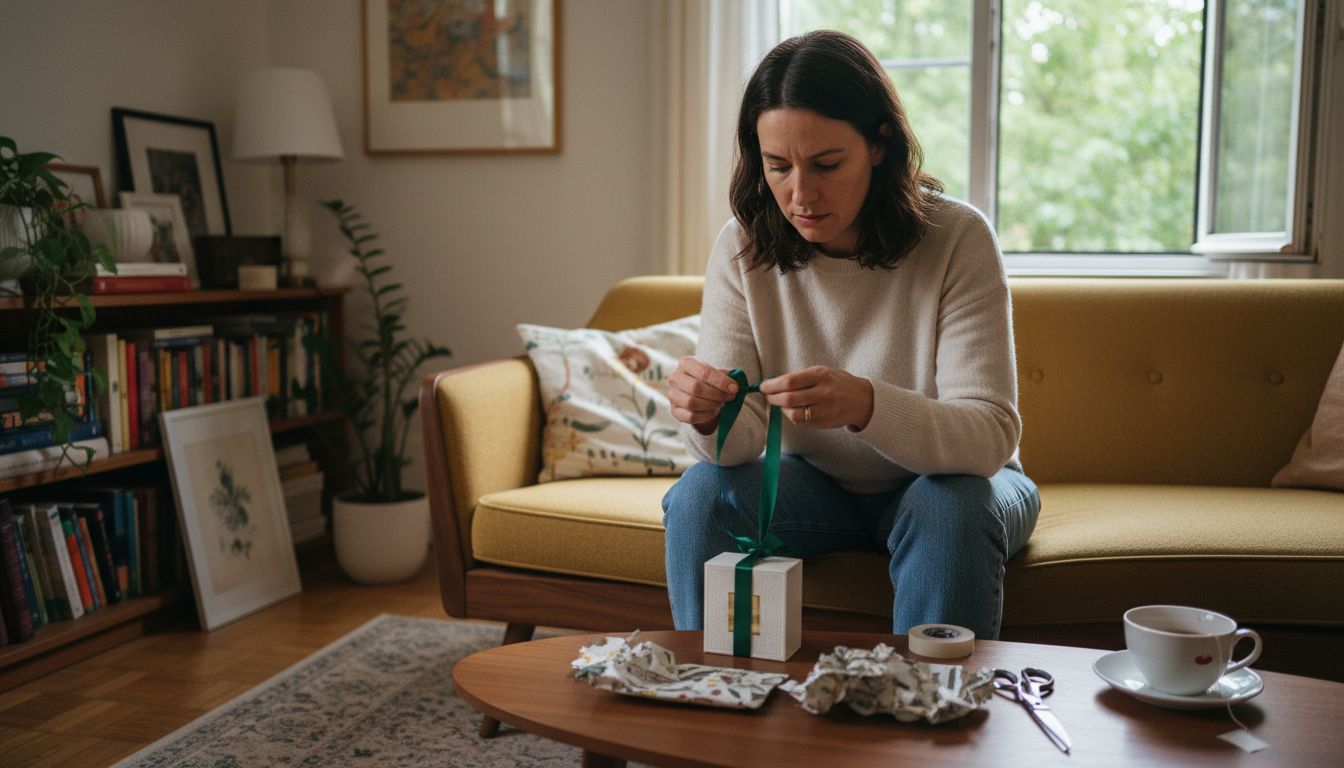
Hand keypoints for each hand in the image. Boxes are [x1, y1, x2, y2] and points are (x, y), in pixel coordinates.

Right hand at [667, 356, 739, 433]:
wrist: (700, 393)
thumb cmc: (710, 380)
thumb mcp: (718, 374)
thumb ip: (727, 377)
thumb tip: (734, 386)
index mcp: (686, 363)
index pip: (704, 372)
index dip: (721, 381)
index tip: (734, 388)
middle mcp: (675, 378)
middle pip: (696, 388)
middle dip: (717, 394)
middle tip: (729, 397)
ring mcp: (672, 395)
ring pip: (692, 403)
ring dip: (711, 405)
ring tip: (720, 403)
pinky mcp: (674, 411)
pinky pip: (690, 416)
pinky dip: (706, 415)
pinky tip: (713, 411)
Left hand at [758, 366, 873, 430]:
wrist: (863, 400)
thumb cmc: (837, 383)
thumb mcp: (823, 372)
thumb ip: (801, 378)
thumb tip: (774, 384)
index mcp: (820, 375)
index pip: (789, 381)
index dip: (772, 385)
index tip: (763, 386)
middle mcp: (823, 392)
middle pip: (789, 399)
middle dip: (773, 399)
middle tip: (768, 397)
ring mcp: (825, 410)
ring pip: (794, 414)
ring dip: (782, 410)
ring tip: (781, 405)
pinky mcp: (825, 423)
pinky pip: (803, 423)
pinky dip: (794, 417)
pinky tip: (795, 411)